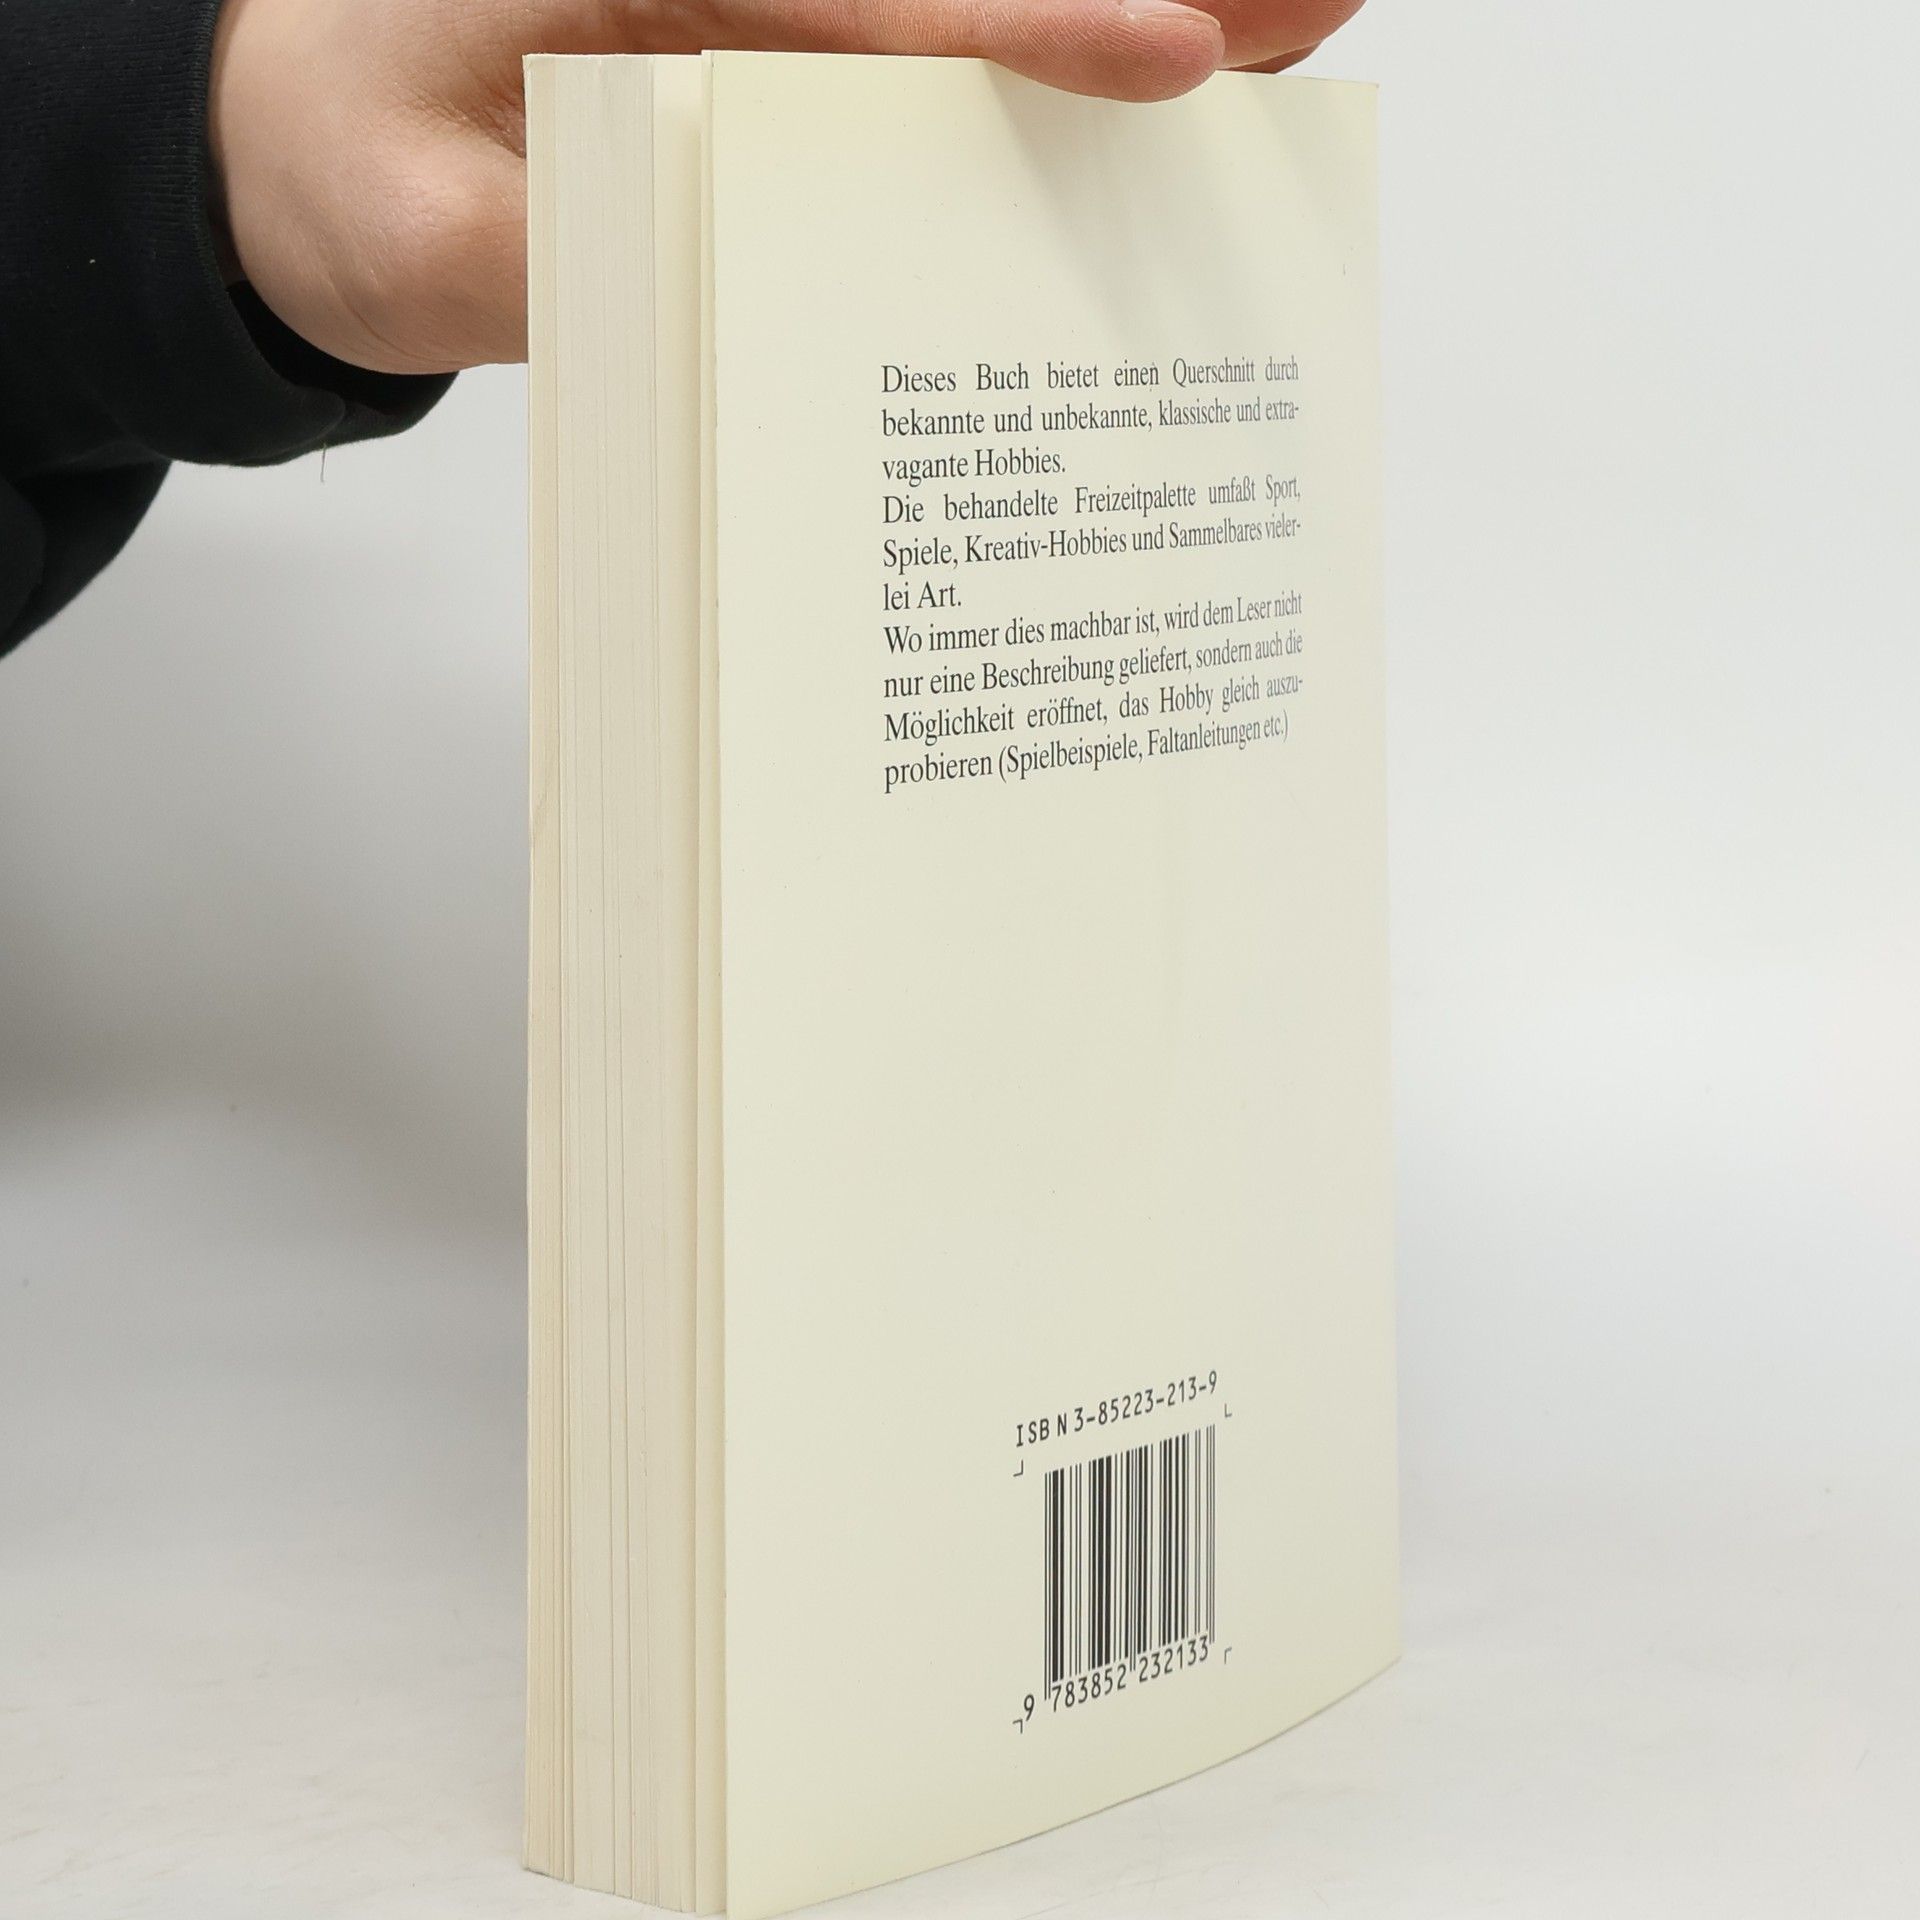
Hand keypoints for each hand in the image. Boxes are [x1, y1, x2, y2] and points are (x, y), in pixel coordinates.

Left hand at [209, 0, 1366, 375]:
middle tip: (1310, 15)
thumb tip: (738, 299)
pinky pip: (932, 86)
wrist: (315, 149)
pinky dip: (1045, 93)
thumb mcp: (439, 237)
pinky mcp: (796, 93)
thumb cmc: (364, 157)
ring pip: (971, 37)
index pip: (883, 13)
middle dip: (1161, 5)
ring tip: (1290, 45)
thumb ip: (571, 266)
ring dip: (1120, 56)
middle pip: (967, 7)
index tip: (1177, 57)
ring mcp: (785, 46)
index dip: (1040, 35)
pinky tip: (1162, 116)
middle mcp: (746, 5)